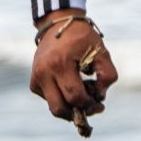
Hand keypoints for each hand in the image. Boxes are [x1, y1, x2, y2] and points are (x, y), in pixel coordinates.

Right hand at [31, 10, 116, 130]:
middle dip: (77, 113)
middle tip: (92, 108)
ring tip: (84, 94)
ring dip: (70, 107)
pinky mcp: (34, 82)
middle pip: (58, 108)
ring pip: (53, 106)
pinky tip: (72, 86)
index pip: (74, 96)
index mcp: (60, 64)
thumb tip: (100, 97)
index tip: (100, 104)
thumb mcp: (101, 52)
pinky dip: (62, 98)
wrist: (58, 26)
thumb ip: (107, 75)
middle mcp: (44, 73)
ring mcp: (36, 78)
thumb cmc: (83, 39)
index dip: (89, 105)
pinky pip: (49, 98)